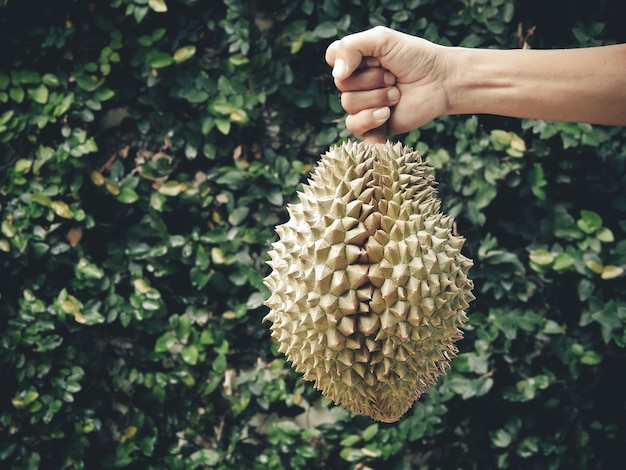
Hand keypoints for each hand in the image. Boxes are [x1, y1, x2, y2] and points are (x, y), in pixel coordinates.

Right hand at [325, 26, 452, 136]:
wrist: (440, 82)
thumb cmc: (415, 58)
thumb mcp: (383, 40)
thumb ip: (352, 47)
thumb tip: (337, 74)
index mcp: (355, 60)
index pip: (332, 57)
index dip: (350, 58)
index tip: (376, 57)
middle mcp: (356, 83)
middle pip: (342, 84)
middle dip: (372, 79)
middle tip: (393, 77)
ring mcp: (363, 105)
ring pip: (349, 105)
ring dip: (377, 97)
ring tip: (396, 94)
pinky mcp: (372, 125)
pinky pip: (354, 127)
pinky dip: (370, 121)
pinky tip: (387, 115)